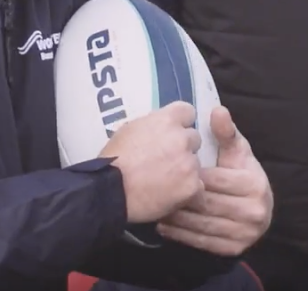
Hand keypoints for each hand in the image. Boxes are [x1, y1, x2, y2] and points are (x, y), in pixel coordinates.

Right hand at [100, 101, 204, 223]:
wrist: (111, 190)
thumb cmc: (113, 159)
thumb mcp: (130, 129)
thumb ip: (151, 125)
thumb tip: (160, 128)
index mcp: (167, 120)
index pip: (188, 112)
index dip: (181, 123)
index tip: (174, 133)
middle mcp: (182, 138)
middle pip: (194, 139)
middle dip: (184, 148)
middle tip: (167, 161)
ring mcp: (189, 163)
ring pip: (195, 164)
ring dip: (185, 170)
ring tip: (165, 182)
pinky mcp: (192, 186)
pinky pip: (196, 186)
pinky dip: (186, 192)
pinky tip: (170, 195)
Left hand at [157, 106, 272, 255]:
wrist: (257, 206)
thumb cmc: (241, 172)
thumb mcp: (236, 150)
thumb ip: (225, 132)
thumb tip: (217, 110)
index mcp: (255, 184)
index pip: (215, 180)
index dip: (192, 174)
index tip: (170, 167)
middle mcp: (255, 212)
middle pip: (207, 203)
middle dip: (180, 196)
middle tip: (155, 188)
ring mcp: (245, 234)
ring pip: (202, 224)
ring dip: (176, 216)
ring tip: (155, 204)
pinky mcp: (234, 249)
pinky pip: (202, 242)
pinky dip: (180, 234)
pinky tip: (163, 223)